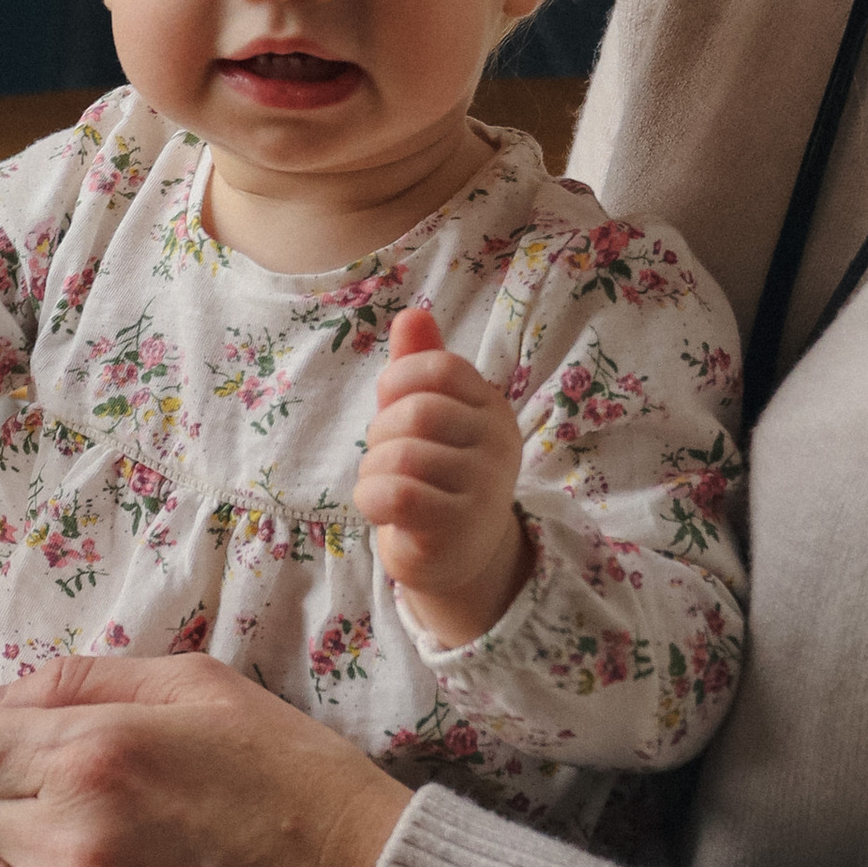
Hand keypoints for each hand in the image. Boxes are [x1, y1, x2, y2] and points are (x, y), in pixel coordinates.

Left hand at [354, 306, 531, 646]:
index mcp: (490, 407)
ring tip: (386, 483)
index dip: (399, 380)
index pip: (442, 368)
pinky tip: (379, 506)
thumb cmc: (436, 473)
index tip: (392, 404)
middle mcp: (496, 444)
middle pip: (417, 412)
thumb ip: (420, 365)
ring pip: (401, 456)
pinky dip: (371, 497)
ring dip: (374, 470)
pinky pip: (396, 495)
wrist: (458, 554)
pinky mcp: (456, 528)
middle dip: (381, 431)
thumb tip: (412, 312)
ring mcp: (482, 488)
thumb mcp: (430, 413)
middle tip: (386, 455)